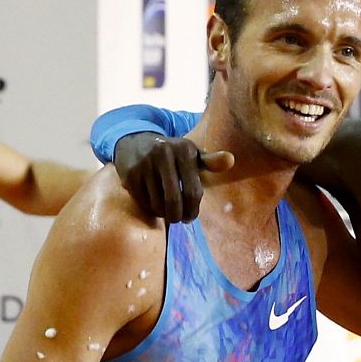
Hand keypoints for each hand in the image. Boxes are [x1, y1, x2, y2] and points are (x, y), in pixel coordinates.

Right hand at [115, 132, 233, 222]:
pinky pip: (143, 202)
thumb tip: (230, 160)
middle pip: (174, 200)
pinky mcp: (130, 173)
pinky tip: (153, 204)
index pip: (194, 191)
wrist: (134, 141)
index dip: (193, 210)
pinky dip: (150, 208)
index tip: (191, 217)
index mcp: (185, 149)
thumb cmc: (171, 154)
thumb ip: (211, 161)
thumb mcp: (191, 155)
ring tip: (166, 212)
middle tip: (179, 220)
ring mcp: (145, 163)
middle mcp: (164, 153)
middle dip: (178, 216)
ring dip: (163, 214)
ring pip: (158, 204)